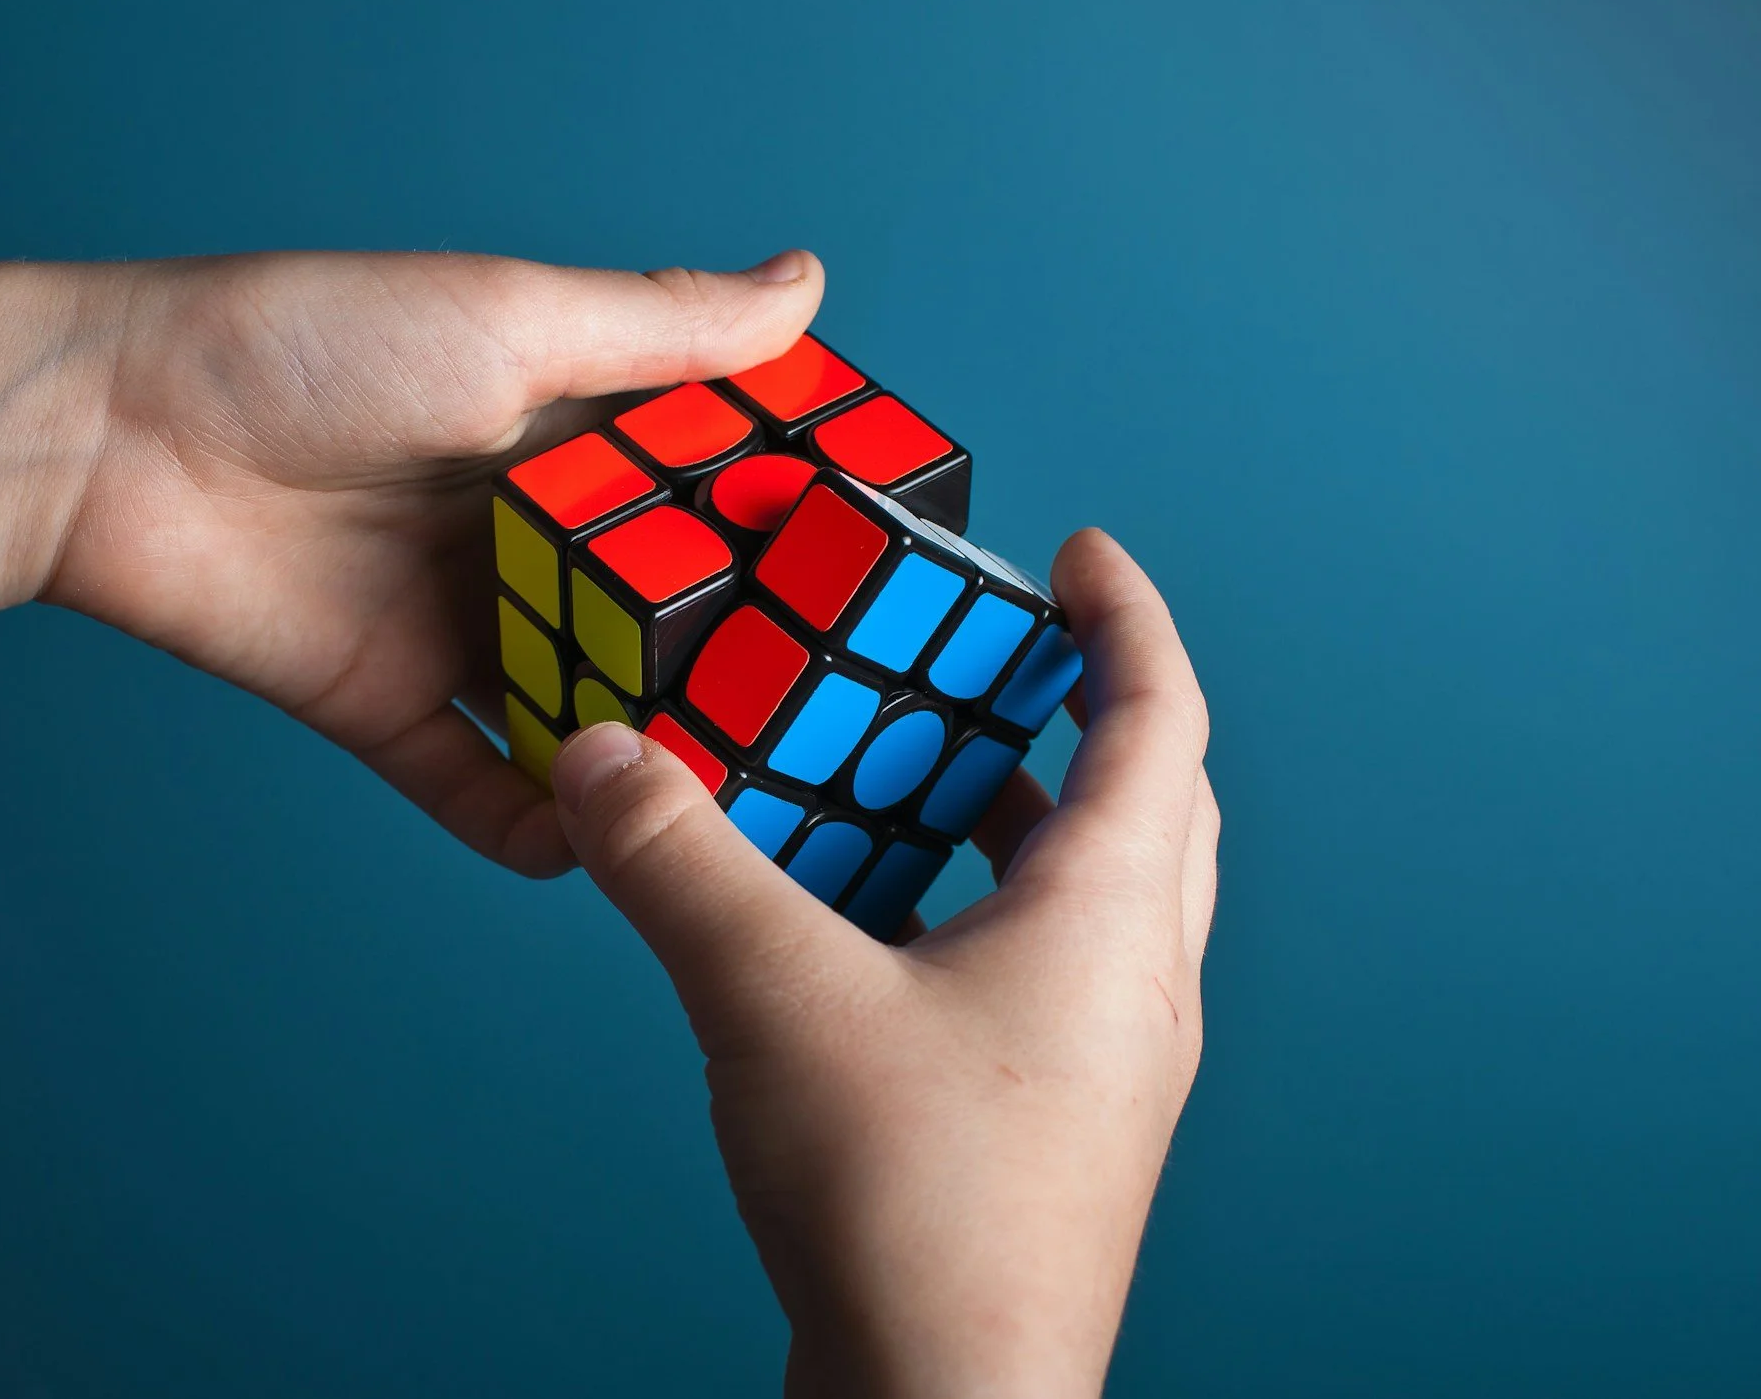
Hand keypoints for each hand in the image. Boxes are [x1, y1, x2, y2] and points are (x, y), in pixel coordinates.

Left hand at [42, 249, 823, 875]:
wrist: (111, 432)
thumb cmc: (308, 342)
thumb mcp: (510, 319)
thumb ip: (661, 330)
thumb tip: (805, 283)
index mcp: (562, 432)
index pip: (704, 487)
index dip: (788, 528)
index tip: (883, 574)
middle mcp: (524, 533)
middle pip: (656, 614)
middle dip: (735, 665)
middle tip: (836, 721)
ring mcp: (456, 626)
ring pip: (582, 707)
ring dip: (647, 754)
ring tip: (742, 808)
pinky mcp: (384, 706)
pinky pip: (474, 786)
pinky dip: (532, 825)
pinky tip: (596, 852)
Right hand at [545, 530, 1217, 1396]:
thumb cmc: (910, 1208)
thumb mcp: (772, 996)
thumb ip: (680, 862)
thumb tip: (602, 757)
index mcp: (1111, 918)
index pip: (1159, 717)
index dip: (1129, 616)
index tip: (1088, 551)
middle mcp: (1136, 986)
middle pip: (1150, 803)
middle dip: (1086, 709)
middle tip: (1006, 652)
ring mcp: (1106, 1070)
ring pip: (1095, 895)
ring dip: (1025, 816)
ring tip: (926, 772)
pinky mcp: (1053, 1134)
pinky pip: (1038, 973)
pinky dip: (977, 911)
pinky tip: (878, 929)